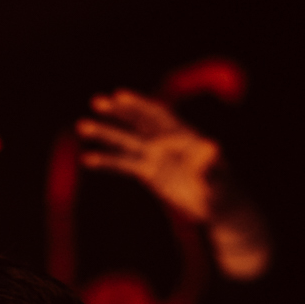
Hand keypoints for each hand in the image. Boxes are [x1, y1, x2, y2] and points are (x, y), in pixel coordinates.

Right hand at [76, 88, 271, 277]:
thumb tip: (209, 149)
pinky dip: (107, 162)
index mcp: (184, 136)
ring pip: (127, 142)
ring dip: (105, 134)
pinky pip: (125, 165)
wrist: (218, 206)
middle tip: (97, 102)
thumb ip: (212, 165)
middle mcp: (167, 142)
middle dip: (119, 113)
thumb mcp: (219, 179)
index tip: (120, 97)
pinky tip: (87, 159)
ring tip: (82, 126)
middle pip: (139, 122)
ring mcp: (157, 156)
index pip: (158, 116)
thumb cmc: (222, 190)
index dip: (140, 106)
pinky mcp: (150, 173)